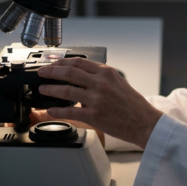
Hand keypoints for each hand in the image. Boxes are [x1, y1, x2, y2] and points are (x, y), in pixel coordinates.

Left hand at [37, 58, 162, 148]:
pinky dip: (57, 110)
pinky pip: (70, 111)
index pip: (79, 62)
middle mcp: (101, 83)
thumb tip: (81, 74)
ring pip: (66, 90)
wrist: (145, 123)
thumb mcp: (118, 82)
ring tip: (42, 89)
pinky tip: (51, 110)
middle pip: (69, 73)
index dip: (62, 62)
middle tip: (41, 72)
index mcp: (107, 73)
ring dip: (51, 89)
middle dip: (51, 71)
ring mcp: (96, 99)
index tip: (53, 63)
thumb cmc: (133, 105)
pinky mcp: (94, 116)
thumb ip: (101, 77)